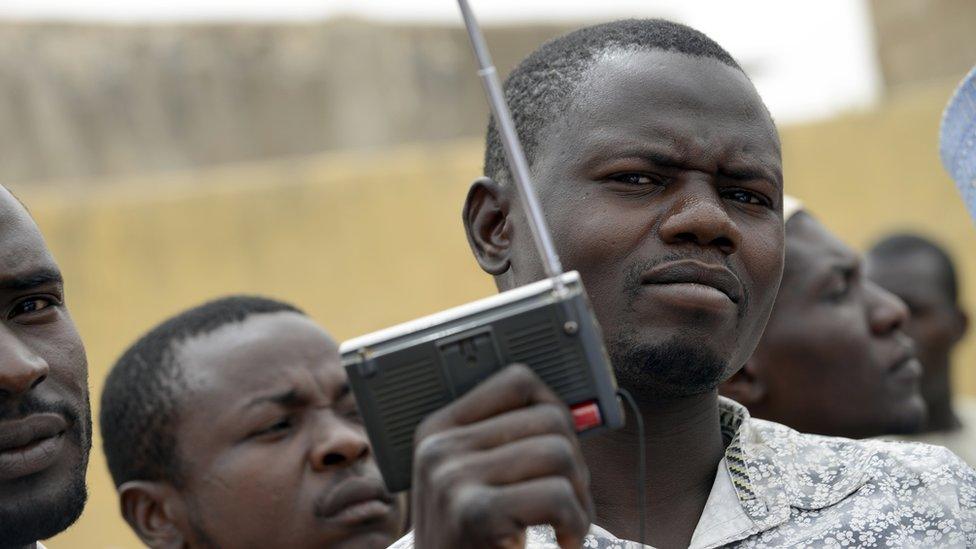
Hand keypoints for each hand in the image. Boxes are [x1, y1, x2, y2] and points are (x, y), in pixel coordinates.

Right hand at [411, 364, 592, 548]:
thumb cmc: (471, 542)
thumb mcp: (472, 483)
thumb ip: (511, 444)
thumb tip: (584, 415)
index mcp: (437, 429)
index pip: (517, 380)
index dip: (555, 409)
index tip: (561, 448)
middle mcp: (438, 447)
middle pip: (549, 419)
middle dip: (576, 463)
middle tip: (570, 503)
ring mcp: (451, 478)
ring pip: (560, 454)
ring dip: (581, 498)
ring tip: (567, 525)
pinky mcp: (473, 513)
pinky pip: (558, 496)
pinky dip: (576, 524)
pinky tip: (563, 542)